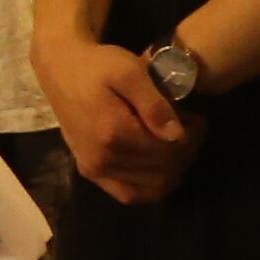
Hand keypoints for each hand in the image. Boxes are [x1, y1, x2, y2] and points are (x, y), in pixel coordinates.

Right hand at [40, 34, 193, 203]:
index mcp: (113, 133)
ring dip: (173, 170)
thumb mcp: (130, 72)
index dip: (192, 137)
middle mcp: (102, 159)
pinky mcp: (89, 172)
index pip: (168, 150)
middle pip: (162, 170)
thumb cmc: (98, 64)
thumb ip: (154, 104)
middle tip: (194, 129)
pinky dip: (150, 188)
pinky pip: (127, 194)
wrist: (61, 68)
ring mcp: (94, 170)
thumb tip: (176, 135)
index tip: (198, 118)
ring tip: (180, 144)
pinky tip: (164, 170)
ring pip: (149, 187)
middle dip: (186, 152)